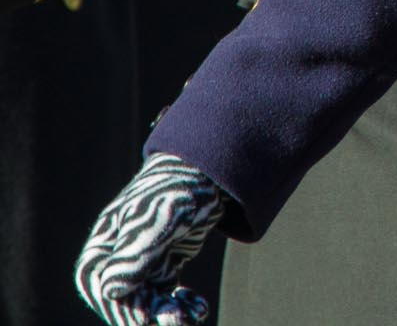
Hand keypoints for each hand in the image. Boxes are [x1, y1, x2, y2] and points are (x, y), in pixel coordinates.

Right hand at [75, 153, 227, 324]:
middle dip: (146, 314)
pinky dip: (178, 306)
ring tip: (193, 316)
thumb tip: (110, 289)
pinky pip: (162, 296)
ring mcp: (139, 263)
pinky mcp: (161, 266)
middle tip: (178, 321)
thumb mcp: (160, 218)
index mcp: (105, 242)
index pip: (99, 284)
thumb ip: (136, 252)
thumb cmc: (177, 188)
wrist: (208, 173)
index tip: (144, 319)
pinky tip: (198, 308)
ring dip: (166, 314)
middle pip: (122, 298)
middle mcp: (117, 256)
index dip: (120, 306)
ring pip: (144, 301)